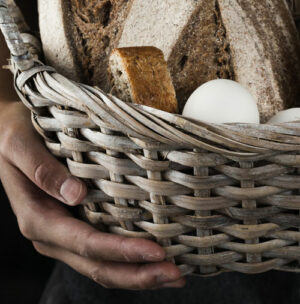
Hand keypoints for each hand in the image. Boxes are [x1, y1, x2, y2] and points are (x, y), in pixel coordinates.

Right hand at [0, 101, 184, 289]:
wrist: (6, 130)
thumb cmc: (16, 133)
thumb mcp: (20, 146)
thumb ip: (43, 171)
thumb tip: (76, 193)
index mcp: (38, 219)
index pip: (86, 243)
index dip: (122, 251)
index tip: (157, 251)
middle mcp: (51, 236)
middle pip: (98, 266)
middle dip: (138, 274)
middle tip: (177, 275)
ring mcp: (64, 235)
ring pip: (102, 266)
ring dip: (138, 274)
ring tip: (175, 276)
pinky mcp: (76, 226)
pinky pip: (103, 253)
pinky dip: (130, 261)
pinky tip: (156, 259)